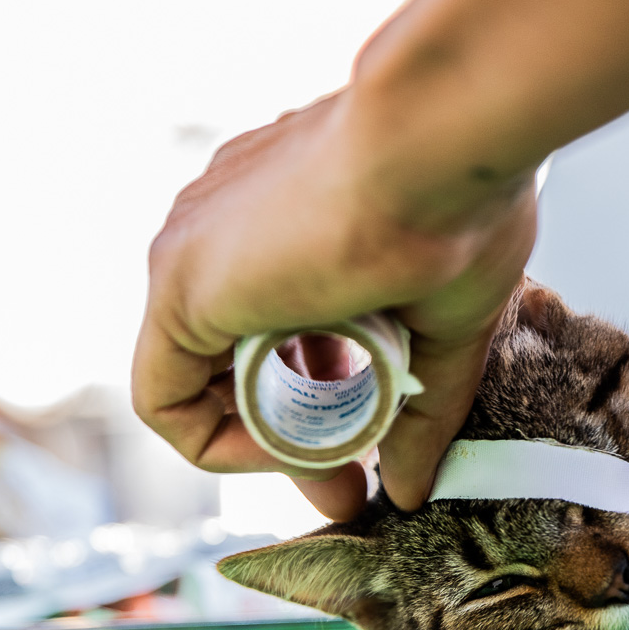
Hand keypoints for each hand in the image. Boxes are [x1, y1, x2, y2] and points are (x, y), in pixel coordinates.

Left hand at [133, 93, 537, 520]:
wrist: (439, 141)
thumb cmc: (462, 200)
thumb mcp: (445, 324)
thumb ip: (421, 410)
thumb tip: (410, 488)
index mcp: (289, 213)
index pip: (279, 326)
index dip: (318, 401)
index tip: (368, 450)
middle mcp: (229, 225)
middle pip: (239, 360)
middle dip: (293, 437)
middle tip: (349, 488)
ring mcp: (194, 249)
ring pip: (208, 380)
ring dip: (266, 440)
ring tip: (334, 471)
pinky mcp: (177, 286)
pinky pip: (166, 399)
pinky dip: (217, 446)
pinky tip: (286, 458)